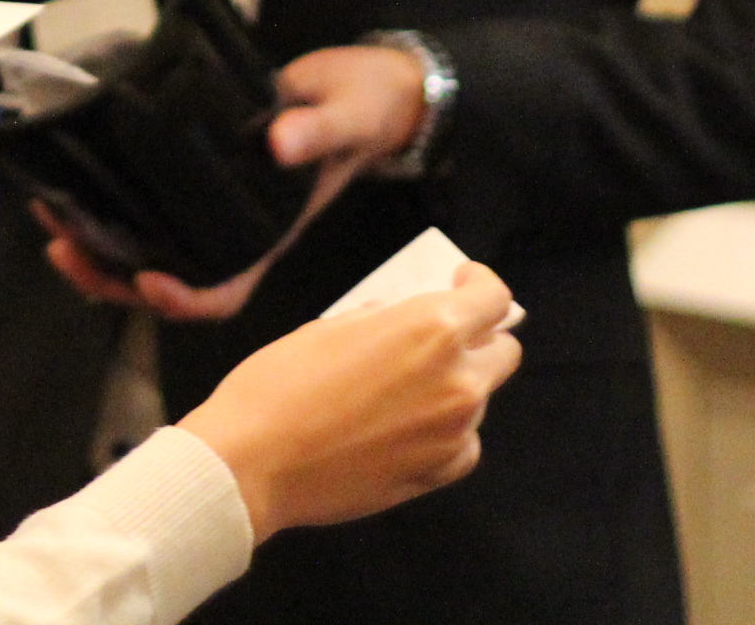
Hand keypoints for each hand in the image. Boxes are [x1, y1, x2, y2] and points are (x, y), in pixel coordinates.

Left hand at [32, 43, 426, 317]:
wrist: (369, 89)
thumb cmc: (368, 110)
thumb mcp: (351, 117)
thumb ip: (318, 132)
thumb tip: (278, 144)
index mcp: (271, 233)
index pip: (225, 290)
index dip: (184, 299)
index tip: (148, 280)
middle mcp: (236, 230)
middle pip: (167, 279)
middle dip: (111, 275)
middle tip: (63, 247)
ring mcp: (213, 205)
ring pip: (147, 246)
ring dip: (96, 243)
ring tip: (52, 219)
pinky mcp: (197, 171)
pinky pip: (148, 202)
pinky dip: (109, 200)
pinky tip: (74, 180)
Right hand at [177, 264, 521, 538]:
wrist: (251, 463)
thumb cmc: (279, 384)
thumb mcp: (329, 327)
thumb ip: (382, 320)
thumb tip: (400, 318)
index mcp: (432, 329)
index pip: (493, 298)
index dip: (480, 284)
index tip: (462, 281)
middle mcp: (457, 380)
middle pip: (503, 351)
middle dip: (479, 339)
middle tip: (440, 339)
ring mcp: (453, 432)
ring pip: (479, 399)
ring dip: (454, 387)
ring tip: (401, 391)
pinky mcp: (439, 474)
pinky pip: (463, 444)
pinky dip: (444, 433)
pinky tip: (402, 429)